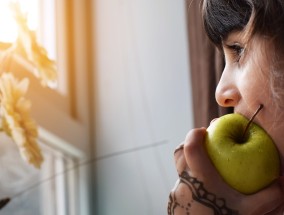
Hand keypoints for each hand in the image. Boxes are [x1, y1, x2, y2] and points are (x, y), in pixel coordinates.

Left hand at [168, 128, 283, 214]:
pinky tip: (204, 194)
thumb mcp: (250, 212)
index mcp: (199, 178)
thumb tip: (280, 183)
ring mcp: (175, 195)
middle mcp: (183, 184)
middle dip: (190, 147)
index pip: (189, 147)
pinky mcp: (173, 205)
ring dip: (191, 168)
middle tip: (204, 147)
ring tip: (207, 173)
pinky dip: (190, 184)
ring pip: (180, 172)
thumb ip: (267, 196)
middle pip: (179, 155)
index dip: (194, 134)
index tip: (203, 130)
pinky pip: (180, 187)